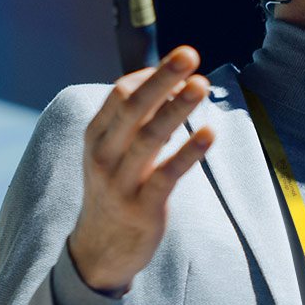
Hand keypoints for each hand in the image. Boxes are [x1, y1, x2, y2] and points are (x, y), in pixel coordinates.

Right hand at [68, 46, 214, 292]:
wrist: (99, 251)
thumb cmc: (114, 191)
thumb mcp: (113, 153)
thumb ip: (136, 122)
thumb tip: (172, 82)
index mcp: (96, 136)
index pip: (120, 94)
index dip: (151, 75)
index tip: (180, 64)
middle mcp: (104, 155)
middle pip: (133, 108)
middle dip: (161, 78)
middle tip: (189, 53)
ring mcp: (121, 182)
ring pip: (149, 137)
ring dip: (176, 108)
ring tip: (201, 84)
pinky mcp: (142, 207)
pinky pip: (167, 175)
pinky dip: (188, 153)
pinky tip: (209, 134)